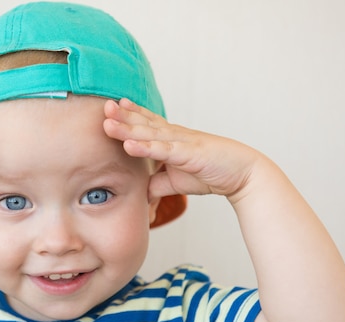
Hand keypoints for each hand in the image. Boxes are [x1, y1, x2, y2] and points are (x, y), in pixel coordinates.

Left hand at [103, 98, 263, 203]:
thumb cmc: (211, 173)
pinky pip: (162, 150)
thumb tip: (141, 193)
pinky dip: (145, 147)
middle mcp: (175, 135)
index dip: (130, 115)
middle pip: (144, 123)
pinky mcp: (188, 154)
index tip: (112, 107)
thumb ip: (158, 184)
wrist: (241, 175)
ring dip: (127, 127)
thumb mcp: (177, 181)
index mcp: (172, 138)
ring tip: (107, 121)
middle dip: (122, 115)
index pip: (147, 123)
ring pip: (149, 133)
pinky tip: (128, 144)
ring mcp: (181, 142)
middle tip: (103, 105)